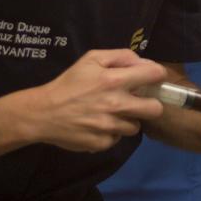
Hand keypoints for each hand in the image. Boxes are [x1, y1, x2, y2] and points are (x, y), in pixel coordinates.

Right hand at [30, 50, 166, 152]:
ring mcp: (110, 126)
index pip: (154, 75)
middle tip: (136, 102)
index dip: (157, 76)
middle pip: (155, 109)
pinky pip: (118, 138)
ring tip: (111, 114)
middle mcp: (116, 104)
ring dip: (127, 119)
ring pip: (136, 126)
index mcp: (114, 80)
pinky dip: (111, 132)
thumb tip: (144, 63)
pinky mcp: (103, 143)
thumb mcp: (91, 59)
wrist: (43, 113)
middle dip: (150, 104)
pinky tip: (98, 125)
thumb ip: (121, 57)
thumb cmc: (69, 83)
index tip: (152, 79)